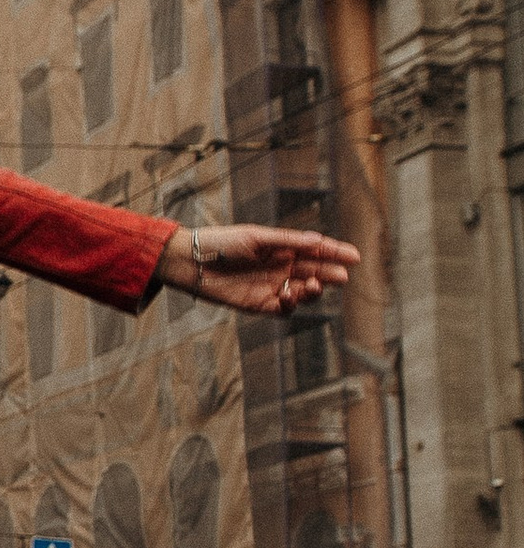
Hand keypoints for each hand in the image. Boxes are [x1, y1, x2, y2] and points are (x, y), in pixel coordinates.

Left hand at [160, 222, 358, 316]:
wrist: (192, 262)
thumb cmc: (222, 243)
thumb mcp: (256, 238)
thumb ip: (287, 241)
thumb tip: (317, 241)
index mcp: (282, 247)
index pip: (316, 250)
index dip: (336, 253)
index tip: (354, 256)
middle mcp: (281, 267)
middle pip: (314, 271)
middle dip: (330, 274)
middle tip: (341, 277)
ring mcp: (272, 286)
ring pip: (303, 292)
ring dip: (312, 291)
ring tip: (311, 285)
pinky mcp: (260, 304)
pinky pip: (284, 309)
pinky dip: (291, 305)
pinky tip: (288, 296)